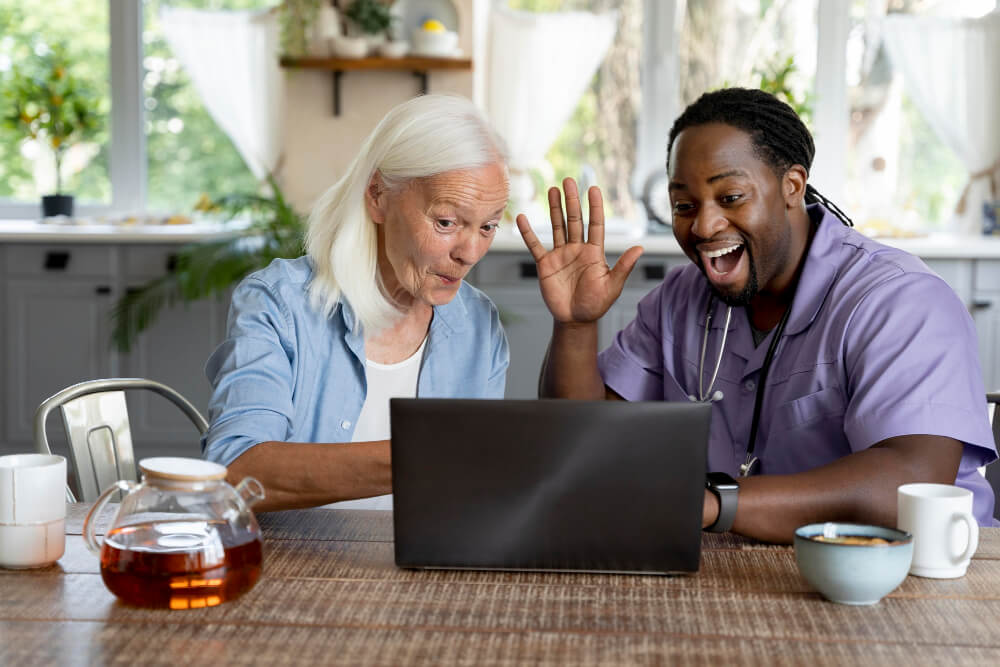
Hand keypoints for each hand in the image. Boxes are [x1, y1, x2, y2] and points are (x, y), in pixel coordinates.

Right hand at [516, 178, 642, 323]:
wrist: (575, 320)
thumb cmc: (596, 304)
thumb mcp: (613, 286)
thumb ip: (624, 266)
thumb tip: (639, 247)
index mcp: (594, 252)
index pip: (595, 224)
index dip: (595, 207)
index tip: (593, 188)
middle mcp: (577, 249)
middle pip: (574, 220)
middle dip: (572, 200)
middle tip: (569, 180)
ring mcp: (560, 255)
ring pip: (557, 227)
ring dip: (554, 209)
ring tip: (553, 190)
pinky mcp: (545, 264)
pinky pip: (535, 246)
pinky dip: (528, 233)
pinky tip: (522, 218)